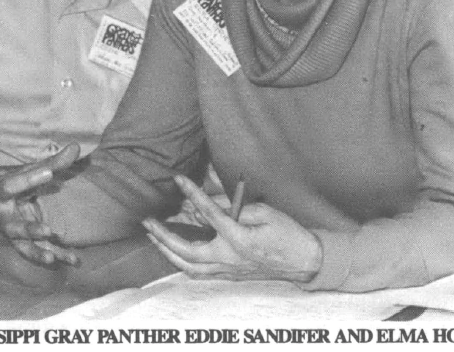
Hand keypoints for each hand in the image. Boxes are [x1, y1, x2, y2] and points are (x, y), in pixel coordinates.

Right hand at [0, 143, 80, 265]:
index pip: (10, 185)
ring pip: (24, 246)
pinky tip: (74, 260)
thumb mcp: (30, 170)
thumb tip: (76, 146)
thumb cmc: (17, 182)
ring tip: (53, 258)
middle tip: (47, 231)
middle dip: (28, 231)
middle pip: (13, 227)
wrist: (1, 200)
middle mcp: (3, 217)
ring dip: (38, 253)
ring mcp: (15, 233)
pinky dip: (58, 257)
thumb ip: (53, 162)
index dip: (28, 179)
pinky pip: (41, 252)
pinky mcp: (27, 243)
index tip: (49, 172)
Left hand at [143, 174, 322, 282]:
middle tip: (148, 221)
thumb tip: (207, 201)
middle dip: (163, 235)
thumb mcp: (263, 211)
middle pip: (186, 251)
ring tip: (153, 237)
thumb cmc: (287, 233)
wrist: (305, 261)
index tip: (178, 179)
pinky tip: (172, 252)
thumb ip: (232, 207)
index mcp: (238, 239)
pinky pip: (198, 272)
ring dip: (167, 251)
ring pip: (188, 266)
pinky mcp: (229, 275)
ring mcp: (227, 270)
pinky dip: (181, 262)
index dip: (192, 194)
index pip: (208, 213)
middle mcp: (229, 258)